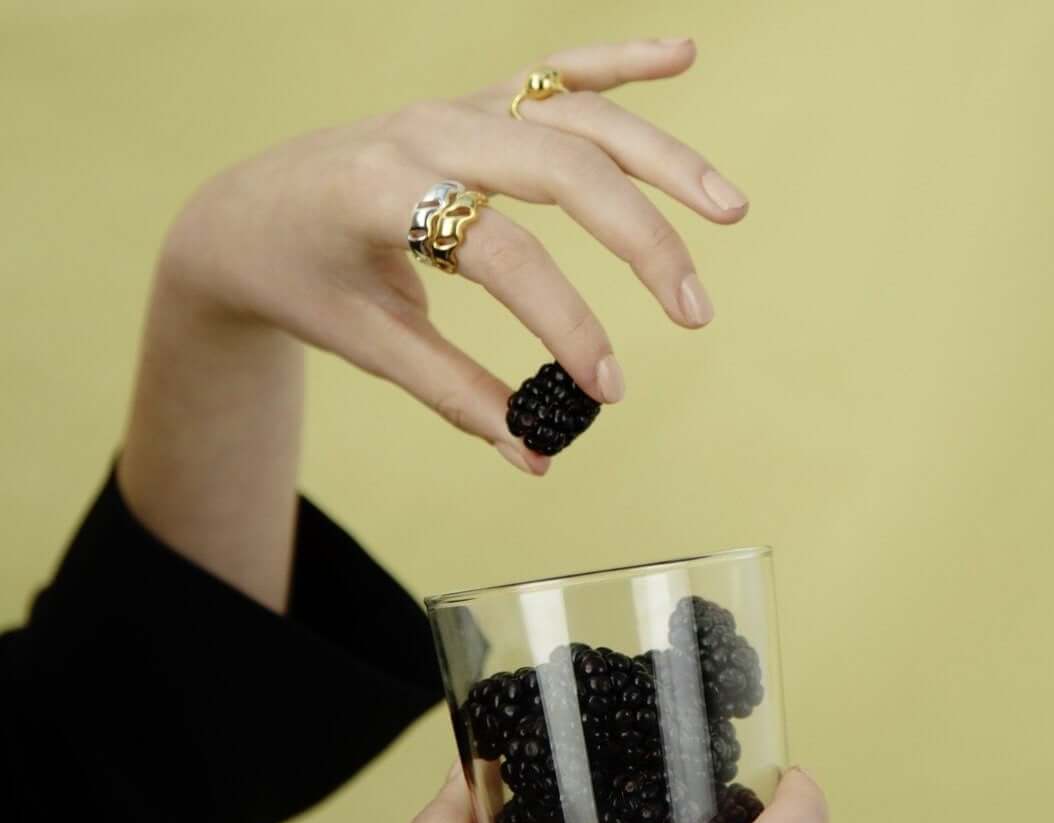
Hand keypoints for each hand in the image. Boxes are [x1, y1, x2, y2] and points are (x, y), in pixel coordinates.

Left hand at [159, 36, 745, 474]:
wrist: (243, 212)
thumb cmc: (299, 281)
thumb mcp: (365, 344)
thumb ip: (455, 395)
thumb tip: (537, 457)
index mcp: (383, 189)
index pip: (503, 256)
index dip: (565, 326)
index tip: (606, 392)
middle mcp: (427, 128)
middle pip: (564, 167)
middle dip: (643, 241)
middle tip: (697, 313)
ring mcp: (454, 106)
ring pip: (578, 113)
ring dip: (662, 159)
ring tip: (730, 210)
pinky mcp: (472, 105)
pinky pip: (556, 71)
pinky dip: (621, 61)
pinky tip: (684, 54)